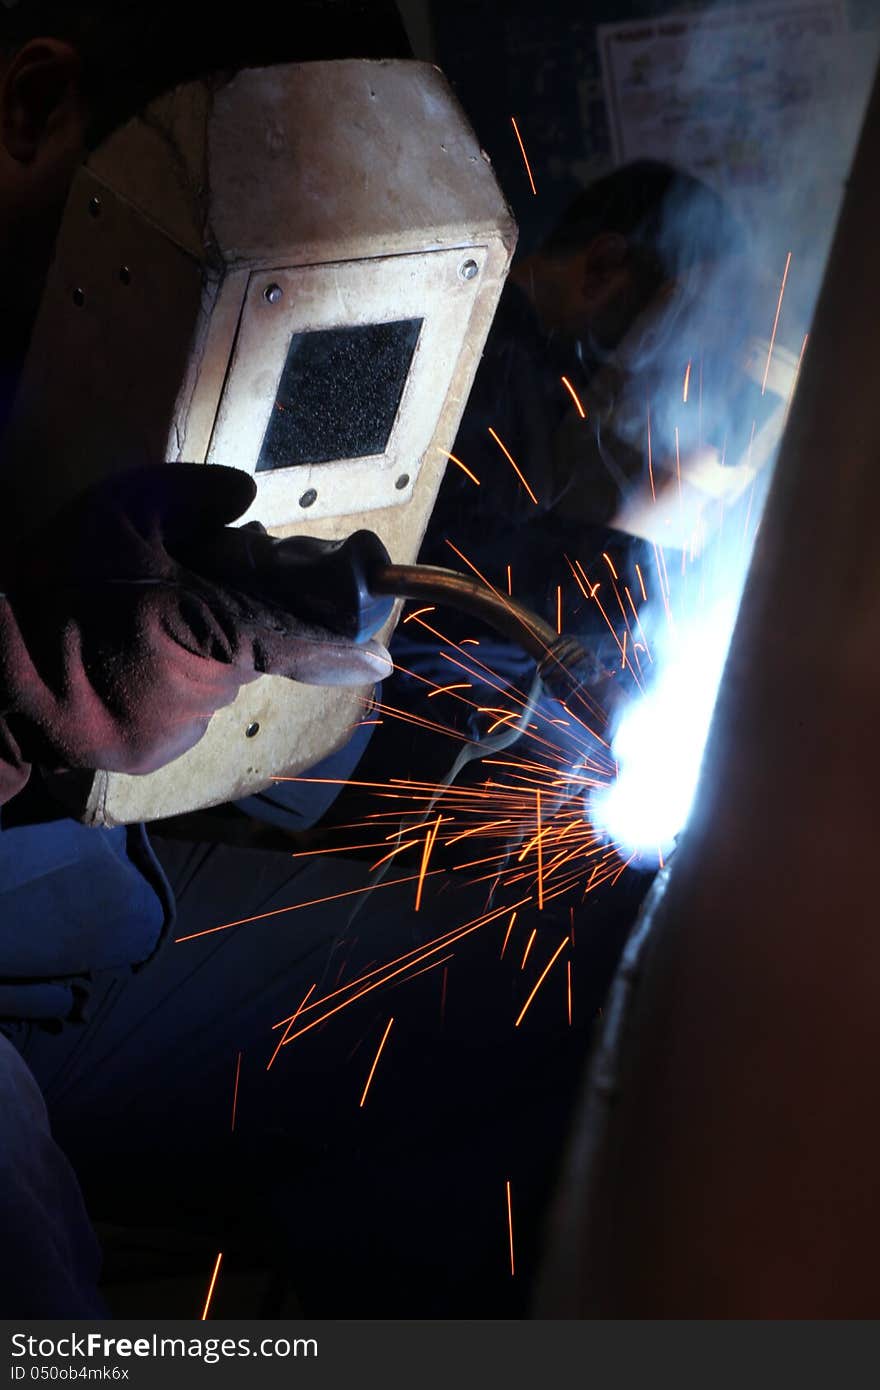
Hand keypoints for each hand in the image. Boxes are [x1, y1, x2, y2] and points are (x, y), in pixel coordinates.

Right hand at [0, 465, 391, 799]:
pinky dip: (171, 683)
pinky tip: (125, 661)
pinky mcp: (154, 755)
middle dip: (238, 617)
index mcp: (204, 623)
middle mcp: (205, 686)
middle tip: (188, 587)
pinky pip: (186, 710)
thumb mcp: (119, 509)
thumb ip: (195, 494)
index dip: (342, 646)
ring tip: (137, 625)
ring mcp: (180, 728)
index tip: (381, 659)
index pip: (297, 639)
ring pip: (218, 680)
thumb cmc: (54, 585)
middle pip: (254, 649)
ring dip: (201, 649)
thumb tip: (245, 499)